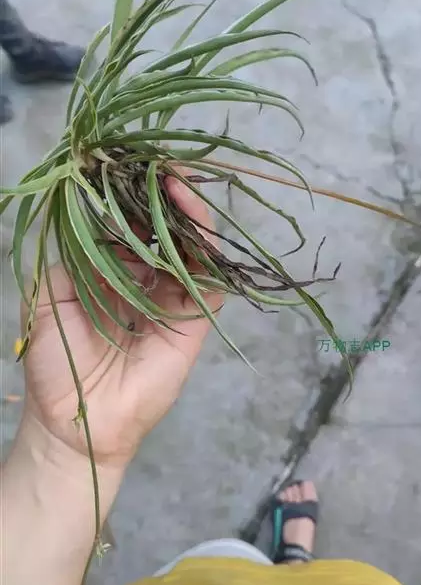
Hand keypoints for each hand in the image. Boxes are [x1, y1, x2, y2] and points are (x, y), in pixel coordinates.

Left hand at [21, 176, 221, 469]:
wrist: (78, 421)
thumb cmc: (58, 364)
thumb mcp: (49, 298)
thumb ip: (72, 257)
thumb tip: (97, 219)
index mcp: (115, 275)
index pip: (131, 227)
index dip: (132, 197)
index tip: (127, 166)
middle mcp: (148, 281)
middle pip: (165, 230)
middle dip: (164, 196)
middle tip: (159, 164)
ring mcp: (174, 298)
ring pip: (191, 246)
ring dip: (187, 211)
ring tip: (175, 179)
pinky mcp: (195, 317)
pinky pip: (208, 274)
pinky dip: (204, 242)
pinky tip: (190, 213)